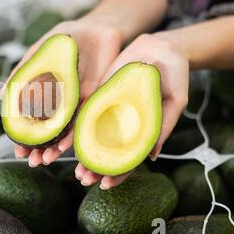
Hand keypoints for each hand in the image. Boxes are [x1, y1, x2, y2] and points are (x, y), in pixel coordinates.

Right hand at [0, 19, 122, 166]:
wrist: (96, 28)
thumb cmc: (64, 40)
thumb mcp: (39, 53)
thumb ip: (22, 72)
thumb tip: (0, 95)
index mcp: (45, 94)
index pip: (32, 121)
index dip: (25, 137)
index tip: (17, 151)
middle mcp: (60, 103)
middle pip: (48, 131)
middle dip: (39, 148)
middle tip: (30, 161)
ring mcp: (77, 103)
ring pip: (65, 130)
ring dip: (55, 147)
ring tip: (45, 160)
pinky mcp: (94, 99)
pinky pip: (83, 119)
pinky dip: (74, 133)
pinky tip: (66, 146)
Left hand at [75, 33, 189, 188]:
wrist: (161, 48)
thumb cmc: (174, 76)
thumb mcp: (175, 102)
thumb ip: (162, 126)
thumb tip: (151, 156)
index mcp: (140, 132)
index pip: (127, 159)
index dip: (117, 174)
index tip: (105, 185)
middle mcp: (121, 125)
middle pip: (105, 151)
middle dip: (92, 167)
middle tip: (81, 178)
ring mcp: (107, 111)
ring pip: (89, 135)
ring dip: (76, 149)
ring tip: (62, 161)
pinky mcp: (97, 94)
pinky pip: (81, 111)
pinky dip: (71, 124)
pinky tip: (59, 134)